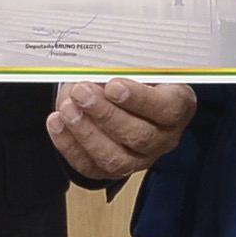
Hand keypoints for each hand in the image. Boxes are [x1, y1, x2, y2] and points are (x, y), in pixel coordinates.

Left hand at [49, 79, 196, 180]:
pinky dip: (69, 146)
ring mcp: (139, 159)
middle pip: (139, 136)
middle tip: (82, 93)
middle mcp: (163, 138)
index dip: (139, 99)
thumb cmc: (137, 78)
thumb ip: (124, 68)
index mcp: (178, 107)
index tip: (112, 85)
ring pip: (116, 159)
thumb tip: (96, 69)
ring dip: (86, 133)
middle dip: (105, 114)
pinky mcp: (113, 171)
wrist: (130, 97)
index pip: (167, 109)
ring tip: (68, 109)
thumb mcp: (140, 65)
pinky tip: (57, 123)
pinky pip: (90, 166)